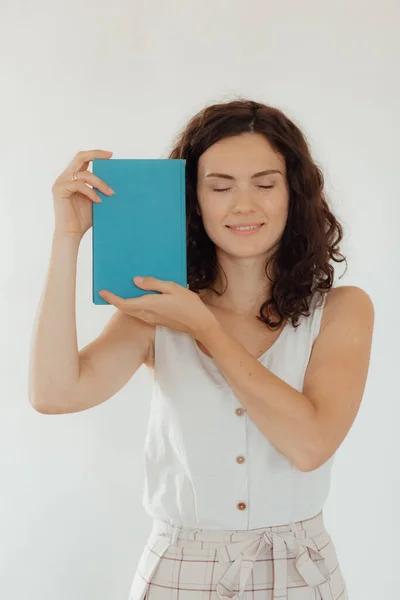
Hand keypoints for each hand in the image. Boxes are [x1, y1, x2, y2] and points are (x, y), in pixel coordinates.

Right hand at [52, 149, 114, 236]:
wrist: (72, 234)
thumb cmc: (83, 219)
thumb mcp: (95, 199)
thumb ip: (99, 189)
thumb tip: (118, 181)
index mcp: (72, 178)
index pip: (82, 159)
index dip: (96, 154)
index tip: (110, 155)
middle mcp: (64, 177)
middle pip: (80, 157)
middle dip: (96, 154)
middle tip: (110, 157)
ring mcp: (61, 183)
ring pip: (84, 174)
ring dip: (100, 183)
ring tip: (110, 194)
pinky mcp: (59, 190)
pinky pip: (79, 185)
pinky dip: (91, 192)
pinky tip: (98, 201)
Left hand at [98, 276, 216, 339]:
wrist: (200, 325)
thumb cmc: (189, 305)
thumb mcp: (173, 288)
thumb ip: (153, 284)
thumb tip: (136, 281)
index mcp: (149, 305)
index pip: (124, 303)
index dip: (111, 298)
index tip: (102, 292)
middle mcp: (147, 314)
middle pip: (125, 308)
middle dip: (115, 300)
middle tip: (109, 289)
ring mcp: (151, 319)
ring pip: (132, 311)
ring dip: (125, 303)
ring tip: (122, 291)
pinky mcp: (156, 321)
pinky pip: (140, 313)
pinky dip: (134, 306)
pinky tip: (139, 298)